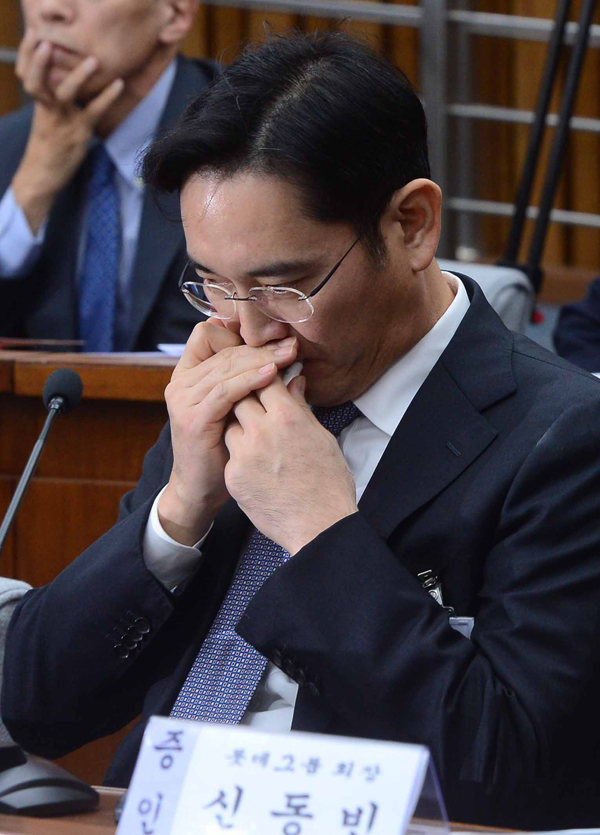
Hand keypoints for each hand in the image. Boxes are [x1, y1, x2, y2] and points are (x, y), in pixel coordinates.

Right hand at [11, 30, 123, 233]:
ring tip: (92, 60)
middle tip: (47, 41)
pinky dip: (107, 97)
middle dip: (38, 60)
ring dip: (78, 76)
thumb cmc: (47, 145)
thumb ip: (53, 99)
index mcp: (37, 103)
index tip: (33, 33)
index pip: (26, 74)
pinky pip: (93, 112)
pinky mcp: (79, 132)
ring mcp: (62, 121)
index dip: (27, 54)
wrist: (43, 175)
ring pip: (64, 94)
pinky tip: (118, 84)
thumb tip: (66, 79)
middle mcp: (46, 109)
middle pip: (36, 81)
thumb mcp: (46, 118)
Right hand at [158, 321, 298, 544]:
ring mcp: (184, 398)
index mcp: (190, 374)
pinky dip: (250, 379)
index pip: (210, 333)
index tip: (275, 333)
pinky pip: (226, 390)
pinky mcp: (193, 417)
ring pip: (227, 365)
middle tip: (291, 342)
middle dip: (261, 344)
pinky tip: (273, 373)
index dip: (240, 330)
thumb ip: (261, 387)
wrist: (202, 490)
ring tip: (289, 354)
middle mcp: (182, 382)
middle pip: (224, 347)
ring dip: (261, 358)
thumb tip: (297, 371)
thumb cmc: (225, 450)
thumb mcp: (243, 411)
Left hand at [224, 375, 357, 553]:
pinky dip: (240, 455)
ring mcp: (244, 454)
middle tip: (255, 404)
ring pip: (230, 425)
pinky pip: (230, 455)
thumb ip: (301, 408)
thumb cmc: (328, 483)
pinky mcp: (233, 476)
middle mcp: (262, 431)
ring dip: (240, 427)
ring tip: (257, 439)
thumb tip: (294, 382)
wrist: (319, 525)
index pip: (264, 380)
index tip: (265, 381)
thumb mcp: (322, 438)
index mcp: (288, 417)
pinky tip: (256, 465)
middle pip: (240, 397)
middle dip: (247, 398)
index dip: (264, 378)